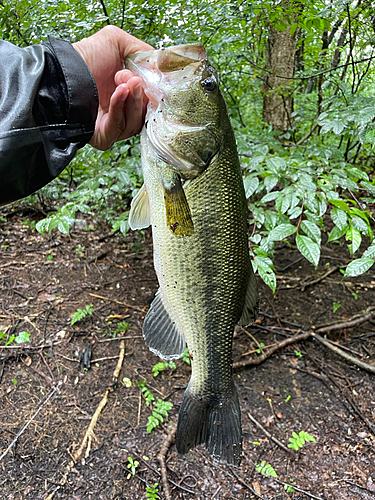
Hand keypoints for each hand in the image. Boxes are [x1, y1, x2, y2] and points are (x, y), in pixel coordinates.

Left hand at [73, 26, 152, 150]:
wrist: (62, 71)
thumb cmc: (85, 57)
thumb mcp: (116, 41)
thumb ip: (142, 51)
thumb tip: (160, 68)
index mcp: (129, 95)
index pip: (151, 101)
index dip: (152, 90)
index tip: (147, 75)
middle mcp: (123, 113)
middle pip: (145, 113)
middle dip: (141, 94)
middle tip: (132, 78)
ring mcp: (114, 126)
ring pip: (135, 122)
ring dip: (132, 101)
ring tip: (123, 82)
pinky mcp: (104, 137)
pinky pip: (118, 127)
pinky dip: (120, 108)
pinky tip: (119, 92)